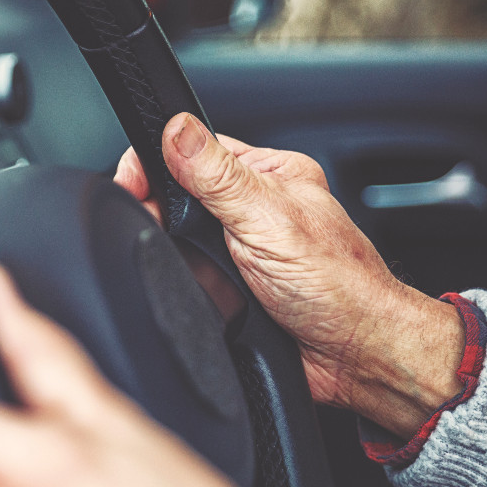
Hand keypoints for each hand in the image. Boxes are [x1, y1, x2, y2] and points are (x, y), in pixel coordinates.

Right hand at [114, 114, 463, 438]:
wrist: (353, 357)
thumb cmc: (338, 287)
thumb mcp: (268, 218)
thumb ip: (217, 176)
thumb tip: (177, 128)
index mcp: (267, 176)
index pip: (194, 150)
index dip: (155, 163)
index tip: (132, 184)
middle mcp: (254, 209)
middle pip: (179, 199)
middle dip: (166, 219)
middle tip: (175, 238)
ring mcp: (241, 251)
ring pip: (180, 245)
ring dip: (181, 262)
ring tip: (204, 276)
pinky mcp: (232, 290)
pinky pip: (190, 282)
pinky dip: (189, 292)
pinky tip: (205, 297)